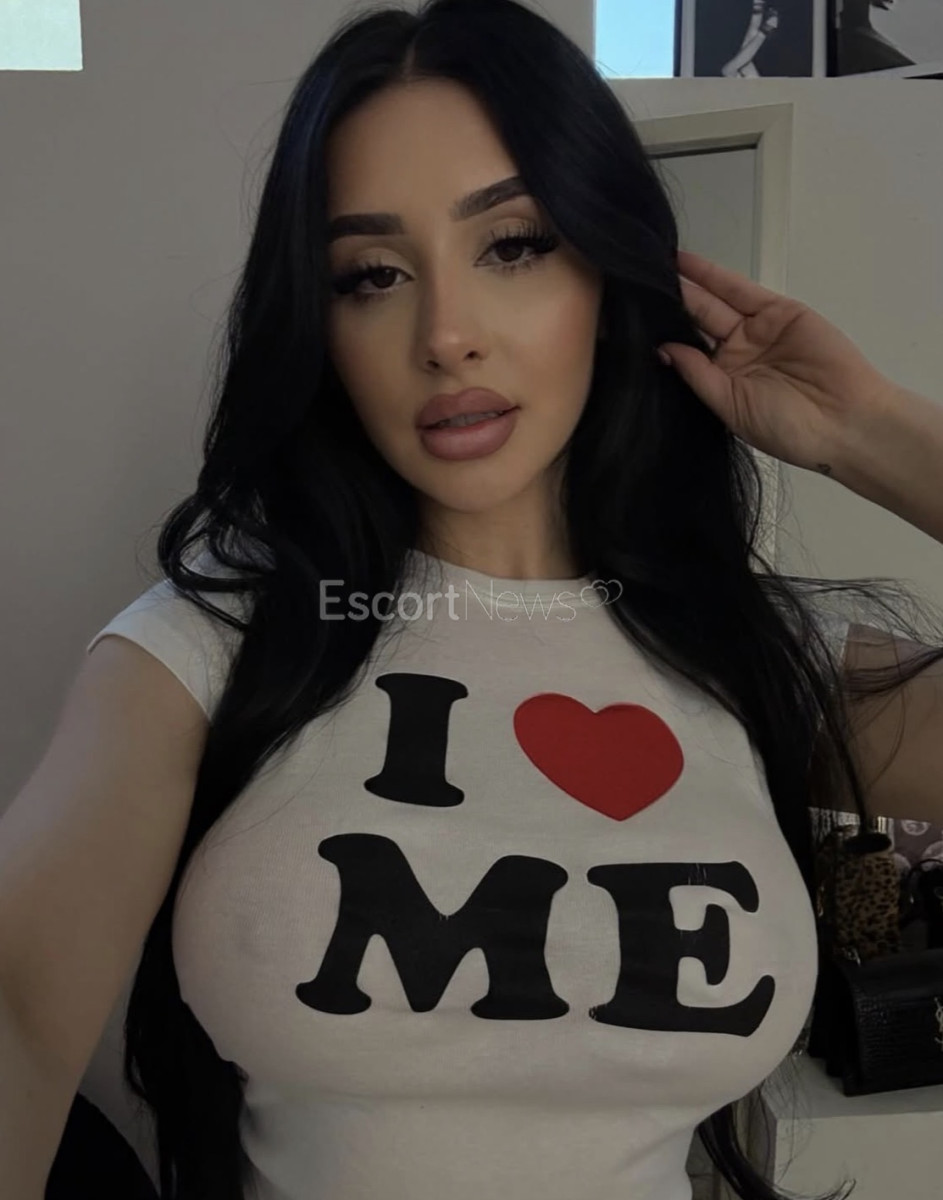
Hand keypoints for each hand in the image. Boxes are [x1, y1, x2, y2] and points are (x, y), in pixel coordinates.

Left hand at [657, 250, 897, 473]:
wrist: (846, 421)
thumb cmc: (787, 427)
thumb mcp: (731, 407)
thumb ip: (698, 375)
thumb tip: (662, 348)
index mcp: (723, 382)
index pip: (685, 352)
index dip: (661, 336)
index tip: (625, 322)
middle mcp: (736, 354)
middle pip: (696, 323)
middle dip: (669, 304)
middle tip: (634, 284)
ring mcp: (757, 330)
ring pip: (714, 302)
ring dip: (687, 284)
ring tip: (653, 266)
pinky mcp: (779, 311)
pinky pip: (741, 290)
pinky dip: (714, 276)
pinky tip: (685, 264)